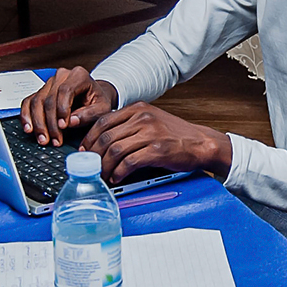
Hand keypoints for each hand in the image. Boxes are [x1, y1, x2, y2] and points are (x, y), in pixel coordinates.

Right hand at [20, 67, 116, 145]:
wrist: (94, 96)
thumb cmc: (98, 101)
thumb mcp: (102, 108)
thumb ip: (89, 114)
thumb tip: (71, 122)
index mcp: (79, 75)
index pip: (65, 90)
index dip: (62, 109)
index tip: (63, 126)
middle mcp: (62, 75)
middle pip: (49, 98)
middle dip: (50, 122)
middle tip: (53, 139)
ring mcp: (49, 83)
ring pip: (37, 101)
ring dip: (38, 123)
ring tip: (43, 139)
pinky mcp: (41, 91)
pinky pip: (29, 102)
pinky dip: (27, 116)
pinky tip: (29, 128)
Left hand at [80, 102, 231, 182]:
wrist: (201, 143)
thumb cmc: (176, 135)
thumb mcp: (151, 121)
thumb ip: (130, 125)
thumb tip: (104, 140)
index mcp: (138, 109)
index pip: (103, 121)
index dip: (89, 138)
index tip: (84, 150)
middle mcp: (142, 118)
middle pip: (106, 136)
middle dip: (93, 155)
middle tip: (90, 167)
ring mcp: (150, 133)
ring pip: (115, 150)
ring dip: (104, 166)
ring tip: (103, 175)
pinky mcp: (157, 150)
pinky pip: (129, 162)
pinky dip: (118, 172)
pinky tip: (116, 178)